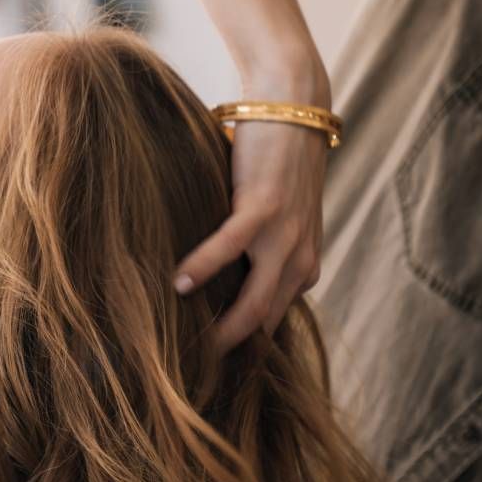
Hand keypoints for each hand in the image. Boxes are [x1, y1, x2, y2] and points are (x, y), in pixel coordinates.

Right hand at [175, 113, 329, 350]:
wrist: (293, 107)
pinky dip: (202, 268)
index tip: (208, 366)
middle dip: (230, 352)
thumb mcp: (275, 216)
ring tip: (185, 343)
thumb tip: (210, 279)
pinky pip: (230, 248)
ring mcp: (286, 235)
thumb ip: (255, 250)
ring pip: (254, 301)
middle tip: (193, 374)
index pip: (271, 322)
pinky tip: (177, 283)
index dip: (242, 349)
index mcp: (304, 265)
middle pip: (263, 323)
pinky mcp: (265, 207)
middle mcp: (301, 258)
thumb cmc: (273, 160)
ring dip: (220, 327)